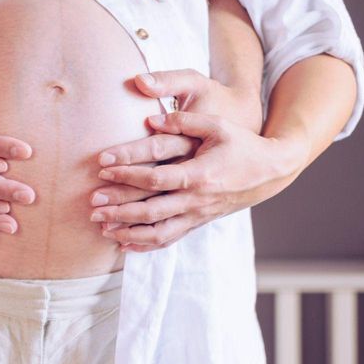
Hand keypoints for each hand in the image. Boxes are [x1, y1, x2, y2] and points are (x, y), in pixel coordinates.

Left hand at [88, 69, 307, 251]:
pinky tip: (124, 244)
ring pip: (159, 232)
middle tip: (92, 206)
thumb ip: (184, 121)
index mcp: (200, 175)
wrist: (271, 171)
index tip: (103, 169)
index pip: (156, 179)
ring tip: (102, 229)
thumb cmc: (242, 144)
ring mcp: (198, 215)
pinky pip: (170, 239)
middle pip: (151, 211)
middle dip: (119, 209)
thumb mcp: (217, 125)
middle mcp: (197, 200)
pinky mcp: (199, 222)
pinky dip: (146, 245)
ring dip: (128, 233)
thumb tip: (151, 119)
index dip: (127, 175)